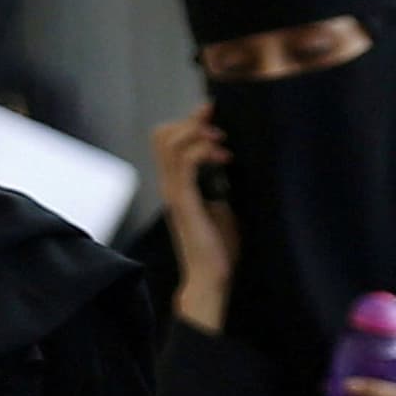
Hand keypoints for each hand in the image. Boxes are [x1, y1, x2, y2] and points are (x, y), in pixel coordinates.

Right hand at [150, 105, 240, 332]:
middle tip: (218, 129)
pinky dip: (204, 151)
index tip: (216, 117)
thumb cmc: (220, 246)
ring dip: (198, 133)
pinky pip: (185, 164)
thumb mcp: (224, 203)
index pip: (168, 139)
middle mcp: (170, 185)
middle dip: (191, 121)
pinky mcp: (184, 203)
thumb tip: (233, 160)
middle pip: (162, 134)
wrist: (212, 278)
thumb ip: (221, 182)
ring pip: (170, 143)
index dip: (189, 121)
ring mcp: (174, 193)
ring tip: (222, 142)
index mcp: (178, 184)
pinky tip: (224, 158)